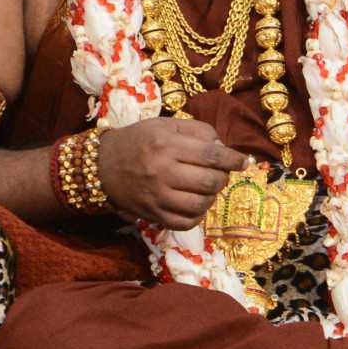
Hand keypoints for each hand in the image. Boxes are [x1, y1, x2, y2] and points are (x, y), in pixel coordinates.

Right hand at [97, 115, 239, 228]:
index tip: (244, 162)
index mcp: (166, 145)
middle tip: (219, 173)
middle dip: (222, 177)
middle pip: (210, 181)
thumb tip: (223, 148)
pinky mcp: (152, 214)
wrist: (102, 165)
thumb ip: (197, 131)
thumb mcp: (165, 125)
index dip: (233, 159)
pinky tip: (196, 204)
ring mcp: (157, 196)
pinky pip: (185, 222)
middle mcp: (162, 171)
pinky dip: (198, 215)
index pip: (211, 155)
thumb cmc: (138, 140)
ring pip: (201, 204)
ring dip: (211, 196)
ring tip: (206, 188)